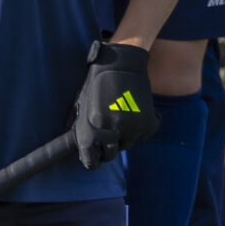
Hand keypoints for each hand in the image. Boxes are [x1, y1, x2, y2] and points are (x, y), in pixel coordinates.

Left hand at [74, 40, 157, 167]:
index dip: (91, 160)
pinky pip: (142, 136)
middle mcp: (114, 128)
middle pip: (111, 153)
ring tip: (119, 114)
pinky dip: (138, 129)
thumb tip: (75, 149)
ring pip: (127, 144)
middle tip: (107, 131)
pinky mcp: (149, 123)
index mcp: (94, 125)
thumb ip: (80, 128)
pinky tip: (133, 112)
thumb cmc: (97, 84)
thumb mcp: (82, 105)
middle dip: (108, 146)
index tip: (92, 158)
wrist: (122, 65)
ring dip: (123, 136)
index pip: (91, 160)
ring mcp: (133, 127)